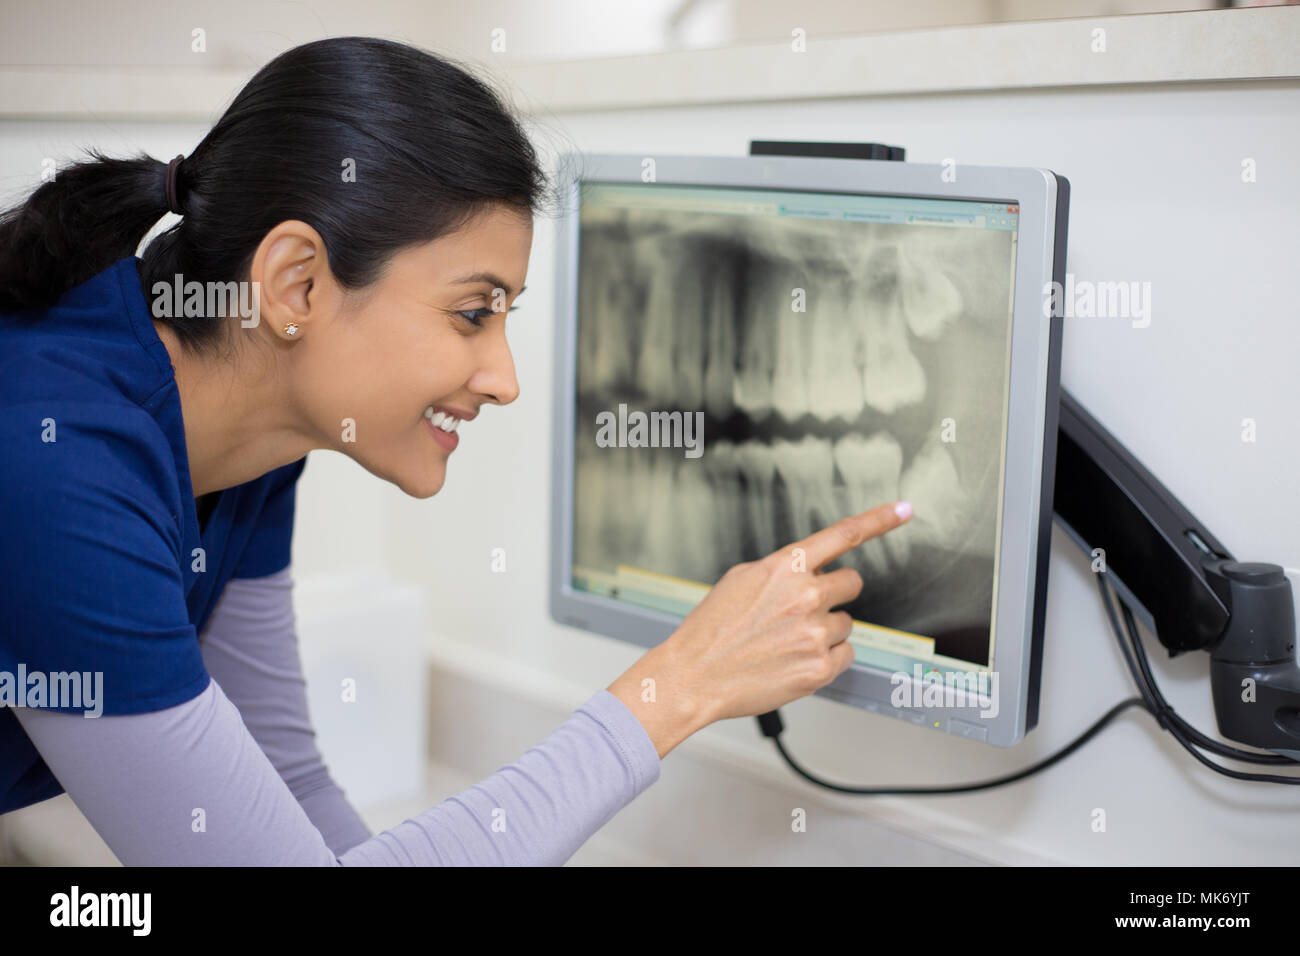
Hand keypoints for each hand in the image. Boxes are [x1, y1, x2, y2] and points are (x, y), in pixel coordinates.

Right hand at [607, 501, 912, 756]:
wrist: (694, 676)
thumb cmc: (711, 631)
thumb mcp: (741, 580)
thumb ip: (782, 570)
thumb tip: (809, 570)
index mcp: (785, 567)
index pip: (844, 534)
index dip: (880, 519)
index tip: (904, 510)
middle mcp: (805, 596)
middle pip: (852, 583)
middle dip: (835, 593)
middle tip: (804, 609)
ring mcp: (815, 633)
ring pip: (846, 623)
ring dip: (825, 630)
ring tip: (786, 641)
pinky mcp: (820, 668)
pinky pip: (845, 654)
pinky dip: (826, 658)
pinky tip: (794, 660)